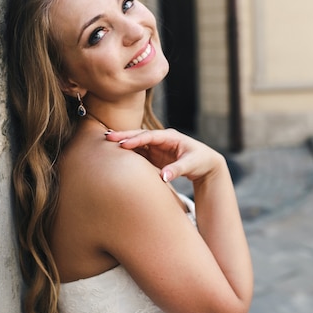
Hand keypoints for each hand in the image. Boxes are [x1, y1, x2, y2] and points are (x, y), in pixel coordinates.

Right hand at [105, 128, 223, 182]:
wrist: (205, 163)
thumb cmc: (200, 161)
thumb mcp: (191, 165)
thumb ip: (176, 170)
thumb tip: (163, 177)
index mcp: (170, 137)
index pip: (150, 136)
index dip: (136, 139)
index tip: (123, 144)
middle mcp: (161, 139)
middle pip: (140, 135)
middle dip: (124, 135)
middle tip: (108, 137)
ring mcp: (156, 146)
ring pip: (137, 143)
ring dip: (123, 142)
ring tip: (106, 142)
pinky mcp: (154, 154)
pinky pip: (138, 152)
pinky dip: (128, 151)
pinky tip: (115, 153)